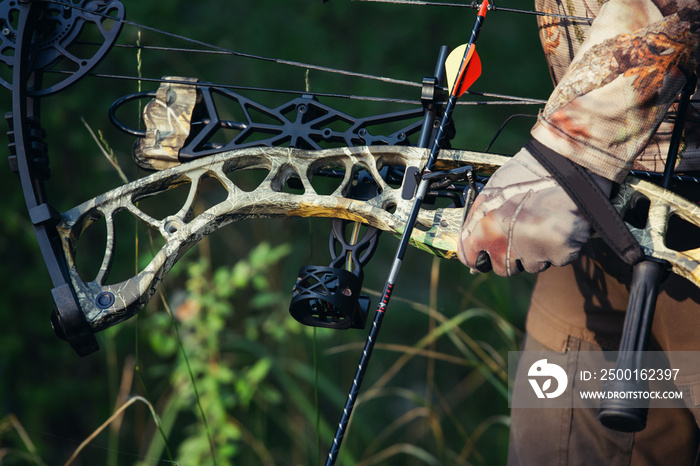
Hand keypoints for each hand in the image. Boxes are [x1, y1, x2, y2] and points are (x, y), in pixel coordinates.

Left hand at [457, 146, 596, 275]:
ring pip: (532, 264)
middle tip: (522, 233)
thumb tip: (473, 240)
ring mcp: (533, 253)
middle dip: (510, 256)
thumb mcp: (492, 192)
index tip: (483, 253)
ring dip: (537, 251)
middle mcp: (504, 245)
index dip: (478, 256)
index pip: (471, 258)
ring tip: (544, 222)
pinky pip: (558, 258)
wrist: (564, 163)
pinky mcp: (560, 253)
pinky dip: (560, 246)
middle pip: (502, 268)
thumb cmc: (527, 174)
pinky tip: (560, 223)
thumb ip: (480, 219)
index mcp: (483, 229)